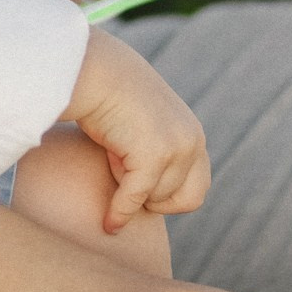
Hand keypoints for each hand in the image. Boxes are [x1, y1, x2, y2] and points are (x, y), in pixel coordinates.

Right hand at [67, 27, 210, 230]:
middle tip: (128, 186)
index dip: (170, 194)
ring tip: (111, 161)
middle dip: (158, 201)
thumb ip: (154, 145)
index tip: (141, 188)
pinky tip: (108, 223)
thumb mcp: (142, 121)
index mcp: (193, 133)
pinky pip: (136, 198)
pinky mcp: (152, 155)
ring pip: (158, 199)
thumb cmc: (108, 92)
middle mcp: (193, 140)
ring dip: (133, 191)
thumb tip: (148, 180)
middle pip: (188, 199)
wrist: (94, 68)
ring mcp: (176, 148)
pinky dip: (120, 213)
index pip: (198, 185)